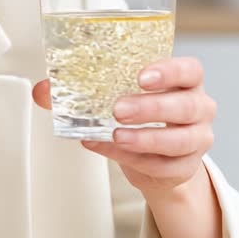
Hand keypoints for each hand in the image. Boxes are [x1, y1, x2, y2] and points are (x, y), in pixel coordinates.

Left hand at [32, 57, 216, 195]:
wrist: (154, 158)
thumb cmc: (137, 117)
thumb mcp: (113, 97)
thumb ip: (77, 91)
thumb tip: (41, 90)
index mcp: (184, 82)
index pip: (189, 70)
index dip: (169, 71)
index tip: (141, 77)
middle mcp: (198, 107)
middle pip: (187, 105)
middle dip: (150, 107)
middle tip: (118, 110)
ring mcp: (197, 139)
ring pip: (179, 139)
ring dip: (145, 137)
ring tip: (116, 135)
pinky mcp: (186, 167)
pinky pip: (164, 165)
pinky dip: (135, 159)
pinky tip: (112, 149)